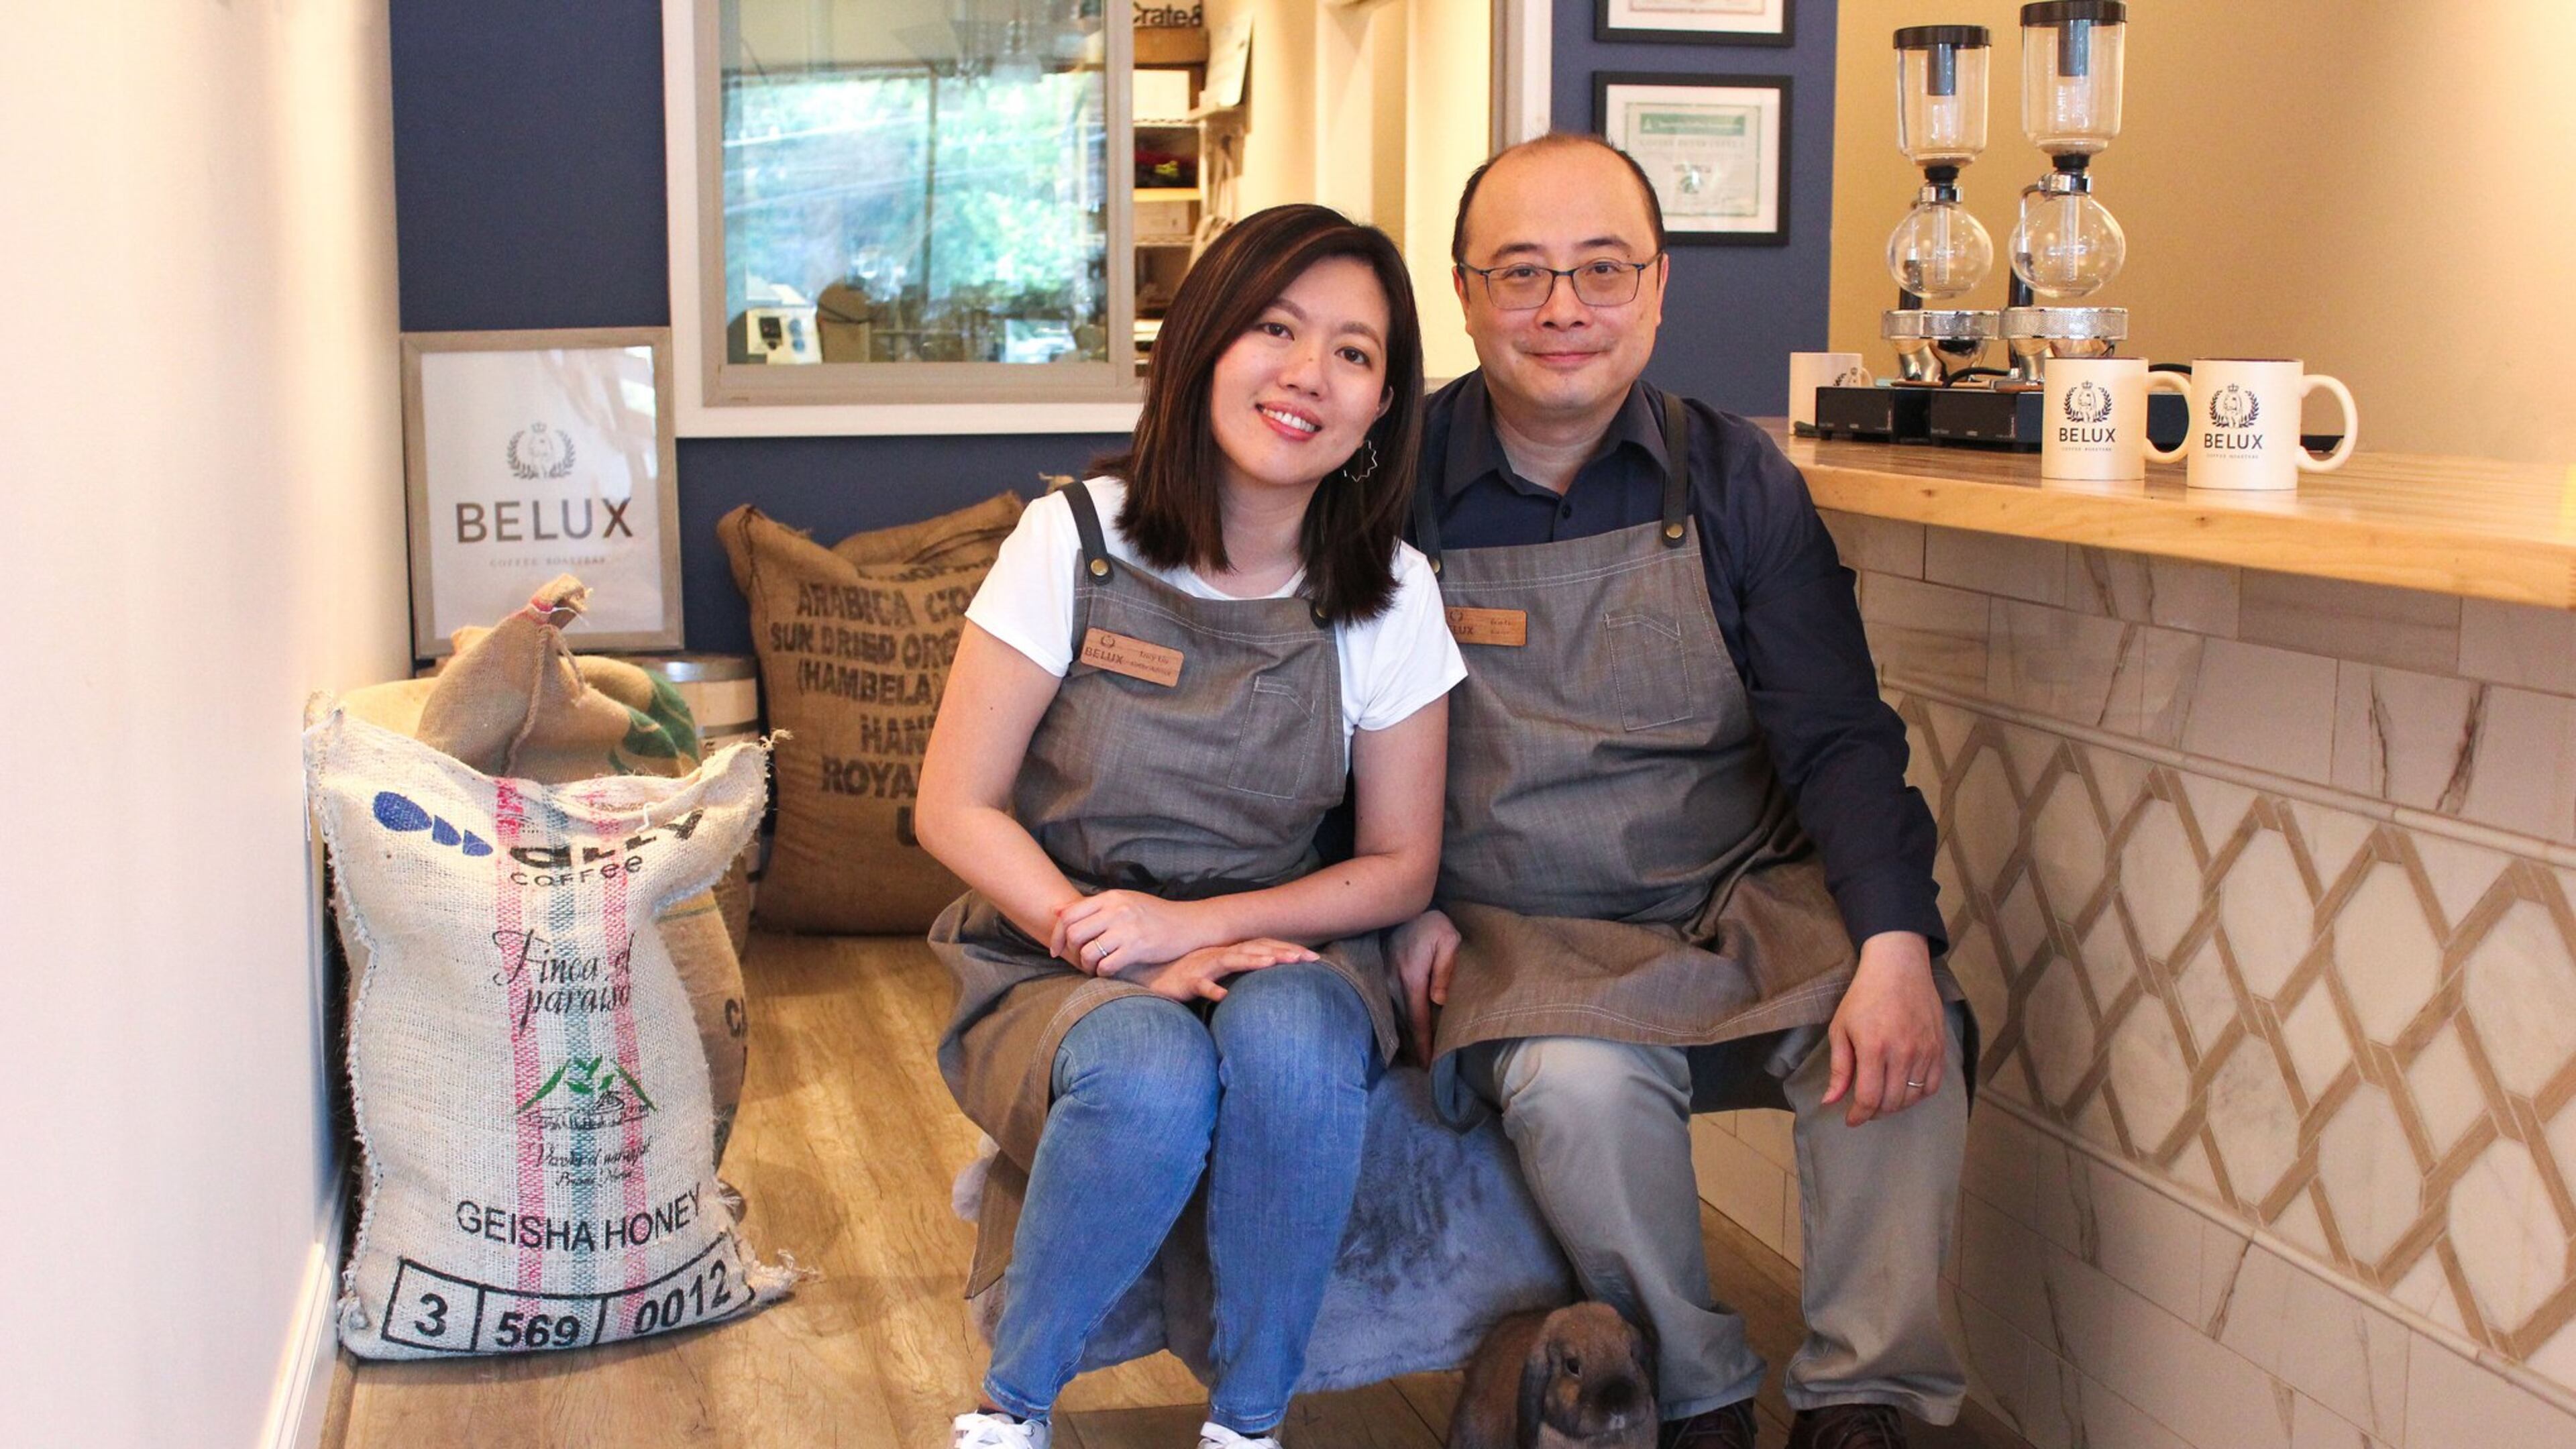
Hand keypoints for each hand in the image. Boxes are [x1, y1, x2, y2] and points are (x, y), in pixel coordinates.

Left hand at [1052, 890, 1217, 976]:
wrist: (1188, 924)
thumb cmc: (1153, 914)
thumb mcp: (1123, 901)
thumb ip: (1092, 907)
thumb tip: (1056, 911)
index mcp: (1111, 897)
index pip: (1069, 914)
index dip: (1057, 934)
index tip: (1057, 949)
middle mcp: (1117, 910)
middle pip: (1075, 933)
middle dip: (1071, 952)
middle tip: (1078, 960)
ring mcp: (1127, 929)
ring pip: (1088, 952)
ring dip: (1086, 965)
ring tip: (1094, 968)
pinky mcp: (1138, 948)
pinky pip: (1107, 966)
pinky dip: (1102, 973)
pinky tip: (1108, 972)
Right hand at [1124, 939, 1317, 1003]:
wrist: (1151, 976)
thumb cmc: (1187, 975)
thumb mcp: (1219, 971)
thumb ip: (1240, 969)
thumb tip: (1268, 974)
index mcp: (1229, 952)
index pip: (1264, 947)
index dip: (1288, 950)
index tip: (1314, 957)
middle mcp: (1219, 954)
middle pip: (1255, 950)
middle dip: (1282, 952)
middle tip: (1307, 958)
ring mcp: (1203, 965)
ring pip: (1231, 961)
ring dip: (1252, 961)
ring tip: (1272, 964)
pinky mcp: (1187, 981)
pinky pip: (1201, 985)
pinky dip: (1212, 989)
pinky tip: (1224, 996)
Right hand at [1388, 909, 1459, 1066]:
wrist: (1404, 901)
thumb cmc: (1434, 924)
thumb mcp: (1449, 940)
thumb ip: (1446, 969)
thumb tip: (1439, 1001)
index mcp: (1410, 976)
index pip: (1418, 1019)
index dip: (1424, 1044)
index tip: (1428, 1065)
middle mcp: (1391, 981)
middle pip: (1401, 1023)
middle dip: (1411, 1048)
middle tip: (1421, 1072)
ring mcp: (1382, 978)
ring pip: (1392, 1016)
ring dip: (1401, 1038)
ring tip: (1410, 1060)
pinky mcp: (1379, 975)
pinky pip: (1387, 1005)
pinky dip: (1393, 1022)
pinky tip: (1398, 1035)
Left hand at [1821, 931, 1947, 1126]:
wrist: (1898, 968)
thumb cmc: (1863, 996)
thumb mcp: (1841, 1029)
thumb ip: (1839, 1068)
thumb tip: (1831, 1101)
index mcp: (1874, 1048)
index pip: (1869, 1098)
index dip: (1859, 1115)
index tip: (1851, 1120)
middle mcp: (1903, 1053)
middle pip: (1892, 1102)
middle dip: (1875, 1112)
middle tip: (1864, 1108)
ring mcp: (1925, 1051)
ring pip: (1912, 1097)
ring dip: (1895, 1106)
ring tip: (1882, 1100)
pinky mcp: (1939, 1048)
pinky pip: (1932, 1086)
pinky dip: (1918, 1095)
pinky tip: (1904, 1090)